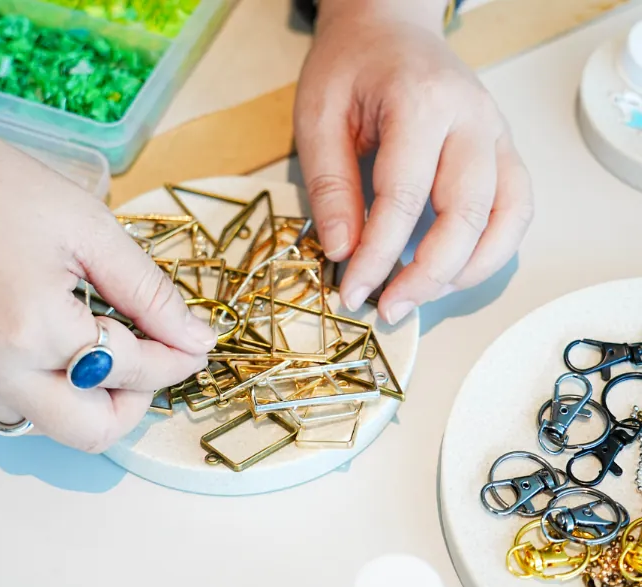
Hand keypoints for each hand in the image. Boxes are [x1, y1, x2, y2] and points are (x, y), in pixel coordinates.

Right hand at [0, 79, 214, 452]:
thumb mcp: (88, 227)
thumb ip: (148, 291)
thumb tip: (195, 339)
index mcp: (35, 327)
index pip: (130, 372)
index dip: (173, 360)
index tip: (189, 348)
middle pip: (89, 432)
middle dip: (130, 403)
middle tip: (142, 364)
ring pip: (44, 422)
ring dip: (77, 391)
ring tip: (75, 330)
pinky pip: (0, 402)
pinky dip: (28, 379)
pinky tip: (24, 328)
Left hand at [295, 0, 532, 323]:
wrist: (389, 27)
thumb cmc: (350, 66)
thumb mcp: (318, 116)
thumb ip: (331, 184)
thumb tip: (342, 251)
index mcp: (421, 103)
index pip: (404, 197)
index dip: (378, 255)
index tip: (352, 291)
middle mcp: (472, 118)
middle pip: (467, 212)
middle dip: (427, 273)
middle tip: (388, 308)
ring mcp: (496, 133)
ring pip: (508, 214)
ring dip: (469, 269)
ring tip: (420, 297)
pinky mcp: (503, 149)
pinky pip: (517, 207)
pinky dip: (493, 248)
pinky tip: (453, 272)